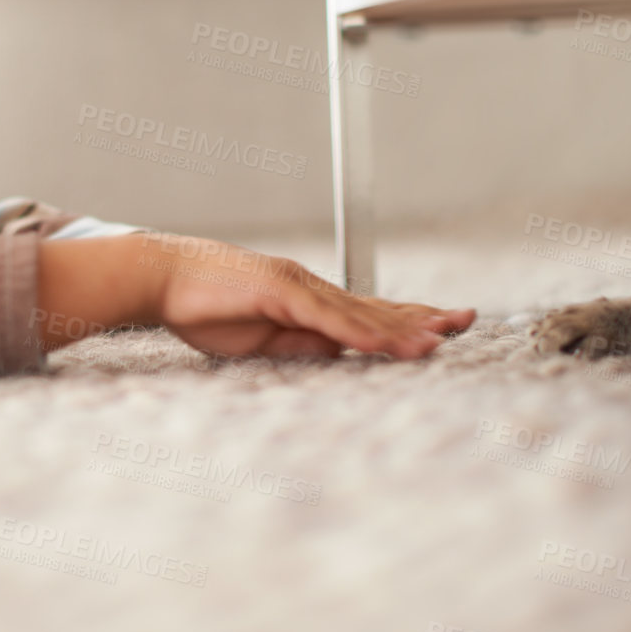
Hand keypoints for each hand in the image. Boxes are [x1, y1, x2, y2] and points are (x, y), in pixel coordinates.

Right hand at [148, 236, 474, 360]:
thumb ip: (302, 344)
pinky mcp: (281, 290)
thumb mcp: (262, 340)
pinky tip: (389, 341)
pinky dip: (363, 330)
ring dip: (404, 327)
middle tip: (467, 320)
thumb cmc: (205, 307)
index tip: (444, 328)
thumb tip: (340, 354)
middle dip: (424, 315)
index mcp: (309, 299)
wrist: (163, 277)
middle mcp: (312, 287)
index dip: (409, 320)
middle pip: (378, 305)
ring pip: (363, 311)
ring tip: (441, 337)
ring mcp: (299, 286)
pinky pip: (330, 316)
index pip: (369, 312)